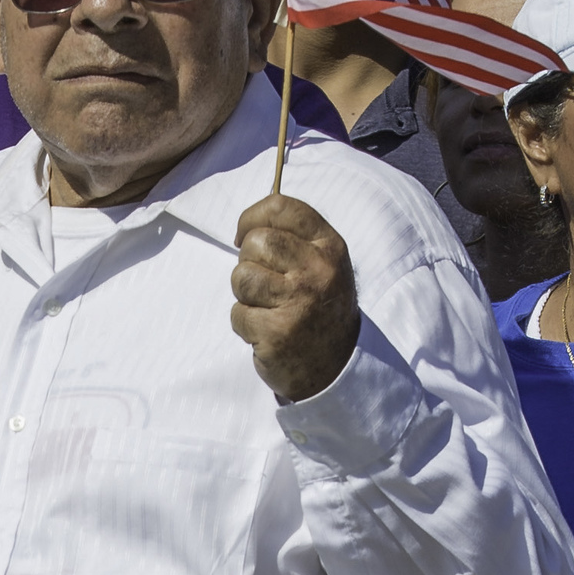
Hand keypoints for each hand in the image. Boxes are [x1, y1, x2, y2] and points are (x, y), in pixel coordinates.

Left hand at [231, 193, 359, 403]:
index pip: (280, 207)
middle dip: (248, 262)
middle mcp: (317, 270)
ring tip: (266, 309)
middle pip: (255, 242)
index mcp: (329, 247)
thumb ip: (294, 239)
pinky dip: (244, 325)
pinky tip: (265, 332)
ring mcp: (298, 301)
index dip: (250, 217)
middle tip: (264, 286)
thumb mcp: (323, 266)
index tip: (242, 234)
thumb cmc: (320, 310)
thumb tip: (248, 225)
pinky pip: (238, 313)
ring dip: (244, 295)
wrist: (336, 367)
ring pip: (241, 277)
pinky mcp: (277, 332)